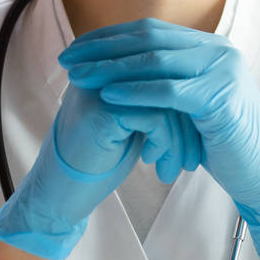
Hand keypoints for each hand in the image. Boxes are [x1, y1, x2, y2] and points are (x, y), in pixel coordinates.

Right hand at [0, 85, 202, 259]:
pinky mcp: (103, 108)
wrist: (62, 192)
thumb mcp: (132, 125)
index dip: (184, 105)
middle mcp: (104, 69)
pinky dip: (166, 143)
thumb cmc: (100, 161)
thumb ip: (154, 103)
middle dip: (188, 124)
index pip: (163, 71)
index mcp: (111, 67)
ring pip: (167, 101)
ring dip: (179, 140)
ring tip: (179, 168)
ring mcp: (102, 86)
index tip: (197, 137)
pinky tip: (157, 164)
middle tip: (193, 158)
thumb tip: (195, 94)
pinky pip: (157, 118)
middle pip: (168, 82)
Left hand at [59, 19, 259, 259]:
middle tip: (66, 60)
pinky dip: (135, 92)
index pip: (151, 31)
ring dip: (111, 68)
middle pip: (149, 40)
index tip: (75, 50)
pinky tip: (107, 96)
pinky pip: (169, 90)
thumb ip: (170, 82)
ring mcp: (223, 71)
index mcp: (211, 48)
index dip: (109, 38)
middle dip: (102, 49)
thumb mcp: (194, 105)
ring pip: (156, 61)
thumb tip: (123, 70)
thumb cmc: (225, 146)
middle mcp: (219, 51)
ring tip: (78, 77)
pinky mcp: (221, 97)